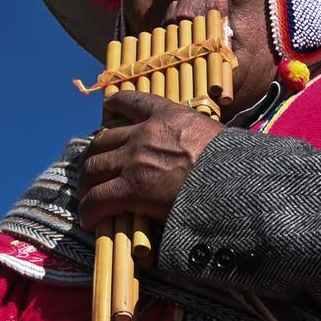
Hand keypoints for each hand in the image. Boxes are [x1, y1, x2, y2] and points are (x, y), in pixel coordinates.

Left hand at [78, 90, 225, 228]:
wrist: (234, 182)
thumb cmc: (232, 162)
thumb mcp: (213, 133)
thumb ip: (193, 135)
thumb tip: (189, 150)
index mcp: (167, 115)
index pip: (133, 101)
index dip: (116, 104)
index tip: (108, 107)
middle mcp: (145, 133)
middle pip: (102, 140)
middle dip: (93, 156)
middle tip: (92, 170)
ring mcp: (135, 160)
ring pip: (93, 168)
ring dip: (87, 182)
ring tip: (87, 196)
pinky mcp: (132, 188)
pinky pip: (98, 199)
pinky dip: (89, 210)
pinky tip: (88, 219)